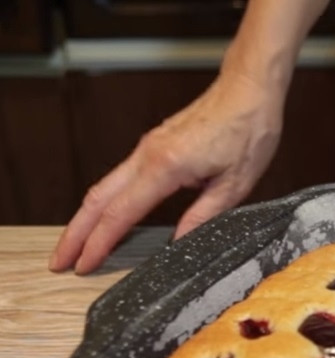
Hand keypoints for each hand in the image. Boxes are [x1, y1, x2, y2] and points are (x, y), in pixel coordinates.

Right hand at [49, 69, 283, 273]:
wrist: (248, 90)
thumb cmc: (248, 130)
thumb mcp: (235, 184)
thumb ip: (203, 216)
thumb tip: (178, 244)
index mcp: (165, 166)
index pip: (120, 212)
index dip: (99, 243)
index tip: (84, 265)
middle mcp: (147, 154)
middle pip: (97, 198)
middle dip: (75, 233)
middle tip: (59, 260)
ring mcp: (147, 148)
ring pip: (105, 186)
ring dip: (86, 217)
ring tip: (76, 245)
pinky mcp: (154, 145)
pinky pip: (120, 177)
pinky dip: (105, 201)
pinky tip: (105, 217)